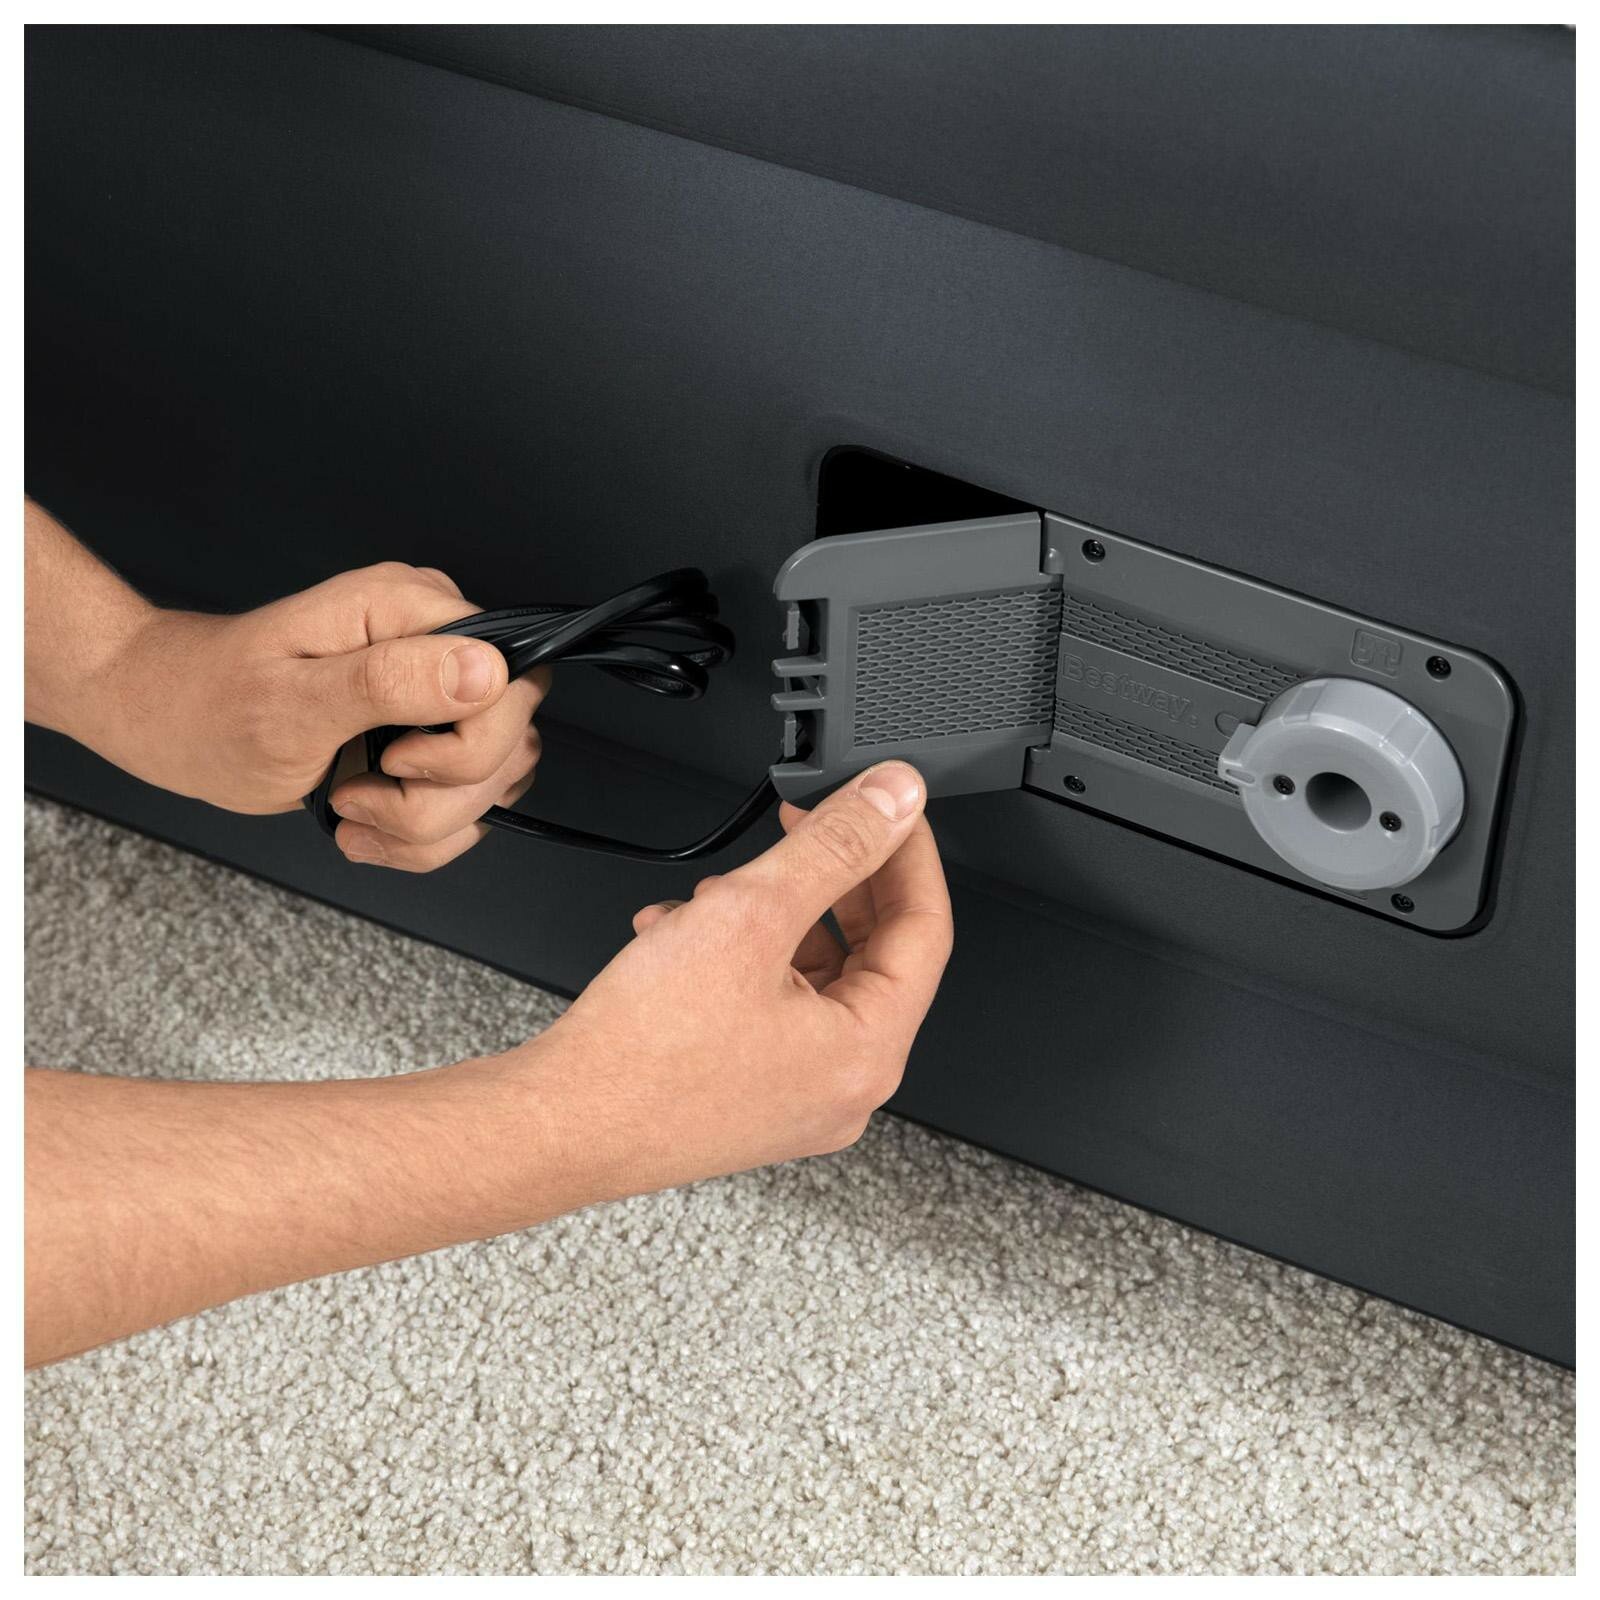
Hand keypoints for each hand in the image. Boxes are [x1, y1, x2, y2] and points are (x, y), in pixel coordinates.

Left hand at [96, 560, 545, 869]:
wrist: (173, 722)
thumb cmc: (212, 705)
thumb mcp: (292, 701)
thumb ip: (391, 681)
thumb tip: (487, 670)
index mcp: (409, 609)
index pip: (512, 678)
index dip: (469, 741)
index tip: (394, 763)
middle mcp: (438, 642)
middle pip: (512, 738)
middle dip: (441, 795)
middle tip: (360, 793)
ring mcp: (440, 693)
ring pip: (496, 781)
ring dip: (427, 823)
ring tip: (352, 810)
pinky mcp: (434, 737)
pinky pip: (470, 804)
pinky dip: (421, 836)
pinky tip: (363, 823)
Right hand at [519, 760, 952, 1199]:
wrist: (559, 1125)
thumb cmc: (644, 1055)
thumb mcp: (751, 914)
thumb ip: (834, 846)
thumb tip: (892, 801)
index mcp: (868, 1053)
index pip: (926, 929)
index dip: (908, 852)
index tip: (890, 805)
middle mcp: (843, 1086)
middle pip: (870, 953)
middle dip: (829, 882)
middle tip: (808, 825)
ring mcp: (796, 1097)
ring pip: (811, 976)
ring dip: (771, 917)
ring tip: (717, 891)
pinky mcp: (749, 1096)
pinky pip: (771, 1007)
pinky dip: (737, 958)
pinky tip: (682, 932)